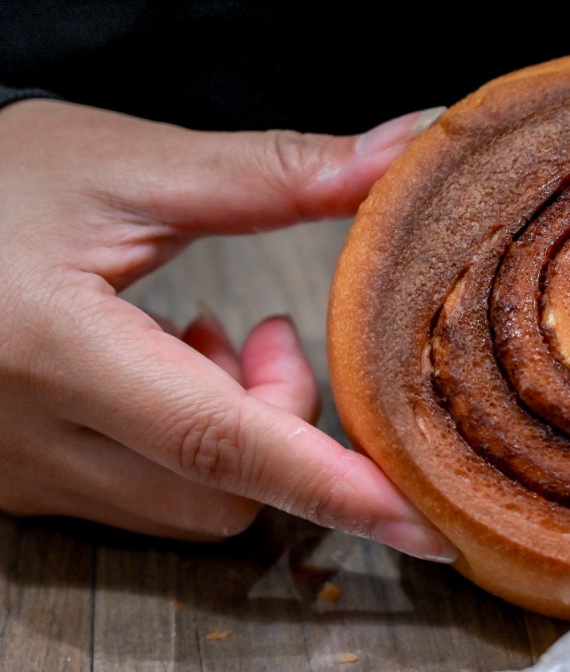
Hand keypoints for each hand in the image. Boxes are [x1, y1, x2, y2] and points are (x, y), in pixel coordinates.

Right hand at [0, 98, 457, 559]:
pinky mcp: (18, 485)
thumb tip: (410, 143)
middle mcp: (28, 437)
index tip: (425, 528)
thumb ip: (278, 171)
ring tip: (198, 340)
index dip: (335, 488)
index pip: (220, 443)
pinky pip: (143, 499)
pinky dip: (185, 450)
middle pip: (224, 494)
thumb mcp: (134, 165)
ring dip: (234, 435)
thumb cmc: (2, 178)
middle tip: (263, 336)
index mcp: (53, 347)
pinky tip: (160, 369)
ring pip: (189, 507)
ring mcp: (18, 474)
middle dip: (280, 423)